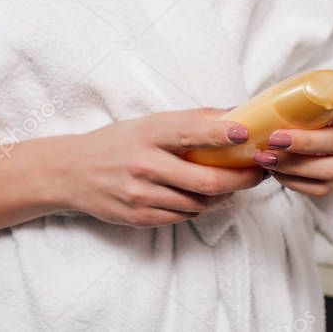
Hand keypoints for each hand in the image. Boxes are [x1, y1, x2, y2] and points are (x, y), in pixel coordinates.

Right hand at [56, 109, 265, 227]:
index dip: (221, 134)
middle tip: (261, 171)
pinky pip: (185, 216)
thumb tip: (236, 114)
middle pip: (207, 180)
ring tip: (231, 182)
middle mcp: (146, 165)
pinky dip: (199, 206)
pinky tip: (200, 195)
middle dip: (242, 178)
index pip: (190, 132)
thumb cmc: (118, 142)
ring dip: (223, 194)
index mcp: (149, 133)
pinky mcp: (141, 217)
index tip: (246, 133)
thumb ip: (191, 121)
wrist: (71, 172)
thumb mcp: (148, 123)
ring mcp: (143, 195)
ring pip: (201, 202)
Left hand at [253, 85, 332, 197]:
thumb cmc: (292, 116)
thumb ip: (288, 100)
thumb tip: (248, 109)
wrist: (292, 143)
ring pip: (331, 169)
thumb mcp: (292, 102)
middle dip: (305, 142)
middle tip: (275, 139)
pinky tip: (274, 172)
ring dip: (295, 165)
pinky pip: (320, 188)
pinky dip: (293, 181)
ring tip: (266, 159)